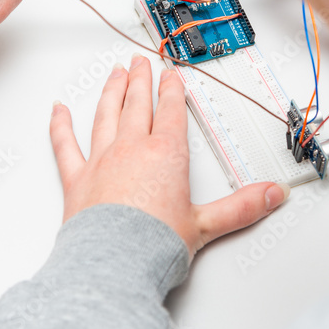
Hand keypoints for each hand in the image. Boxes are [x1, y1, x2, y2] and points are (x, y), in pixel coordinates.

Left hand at [50, 54, 289, 258]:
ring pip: (105, 115)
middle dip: (139, 81)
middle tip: (139, 63)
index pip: (171, 112)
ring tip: (114, 75)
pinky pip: (65, 145)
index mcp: (165, 155)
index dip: (172, 90)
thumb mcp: (206, 225)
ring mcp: (101, 161)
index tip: (170, 75)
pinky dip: (60, 126)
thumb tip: (271, 196)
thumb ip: (241, 207)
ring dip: (111, 92)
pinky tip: (58, 111)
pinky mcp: (76, 179)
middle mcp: (131, 149)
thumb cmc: (153, 245)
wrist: (113, 265)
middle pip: (137, 105)